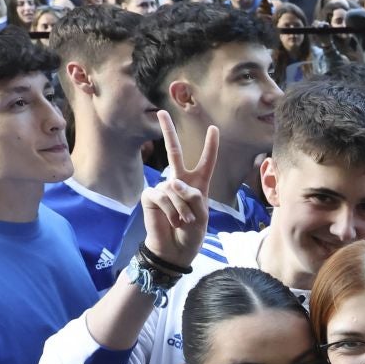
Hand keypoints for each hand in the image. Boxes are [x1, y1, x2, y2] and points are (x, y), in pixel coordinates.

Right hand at [139, 111, 218, 267]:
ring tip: (183, 221)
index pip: (205, 163)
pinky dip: (170, 210)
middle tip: (162, 112)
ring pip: (174, 188)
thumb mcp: (201, 216)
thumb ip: (193, 197)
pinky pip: (162, 196)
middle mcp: (179, 182)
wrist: (174, 251)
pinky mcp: (150, 196)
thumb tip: (173, 181)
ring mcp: (163, 188)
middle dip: (168, 132)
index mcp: (198, 185)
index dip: (210, 147)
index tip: (214, 129)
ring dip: (182, 208)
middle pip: (174, 152)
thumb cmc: (191, 234)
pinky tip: (171, 220)